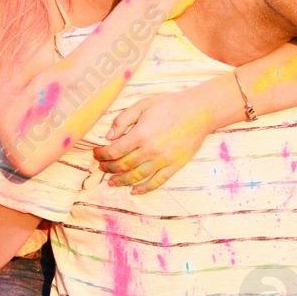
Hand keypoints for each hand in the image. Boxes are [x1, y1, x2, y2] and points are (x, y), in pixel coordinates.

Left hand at [94, 92, 214, 193]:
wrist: (200, 111)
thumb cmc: (170, 105)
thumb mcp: (143, 105)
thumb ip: (123, 119)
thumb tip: (108, 136)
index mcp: (141, 134)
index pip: (114, 151)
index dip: (102, 154)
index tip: (96, 153)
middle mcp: (151, 150)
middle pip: (123, 165)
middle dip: (108, 168)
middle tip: (101, 166)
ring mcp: (163, 160)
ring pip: (137, 177)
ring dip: (121, 181)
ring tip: (112, 182)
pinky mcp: (175, 166)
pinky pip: (157, 182)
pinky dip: (144, 189)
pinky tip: (134, 191)